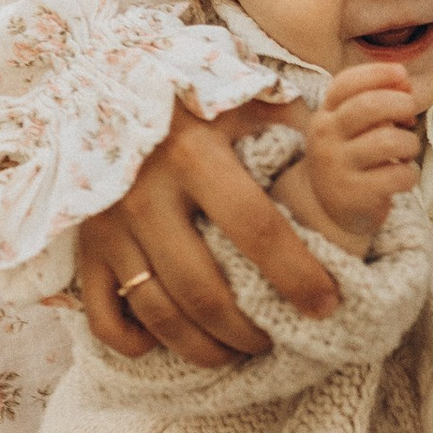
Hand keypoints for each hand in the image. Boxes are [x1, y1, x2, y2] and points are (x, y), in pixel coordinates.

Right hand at [74, 96, 338, 365]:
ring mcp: (109, 226)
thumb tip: (348, 157)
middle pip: (204, 290)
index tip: (327, 304)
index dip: (297, 275)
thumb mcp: (241, 98)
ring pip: (160, 313)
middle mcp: (145, 195)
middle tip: (275, 339)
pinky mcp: (84, 247)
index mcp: (194, 155)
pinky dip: (134, 341)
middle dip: (249, 329)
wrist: (98, 83)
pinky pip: (104, 316)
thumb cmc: (188, 98)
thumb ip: (292, 125)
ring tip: (235, 349)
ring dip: (203, 347)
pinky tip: (165, 342)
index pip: (257, 230)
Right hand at [298, 63, 422, 247]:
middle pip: (369, 106)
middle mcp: (326, 137)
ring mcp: (338, 167)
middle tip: (409, 117)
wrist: (329, 211)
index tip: (403, 75)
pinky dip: (410, 174)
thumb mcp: (352, 128)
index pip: (345, 83)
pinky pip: (398, 175)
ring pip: (389, 141)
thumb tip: (405, 83)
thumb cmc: (351, 158)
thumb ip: (375, 101)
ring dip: (410, 143)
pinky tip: (402, 176)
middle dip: (401, 104)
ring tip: (407, 151)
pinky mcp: (355, 195)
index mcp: (326, 115)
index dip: (378, 73)